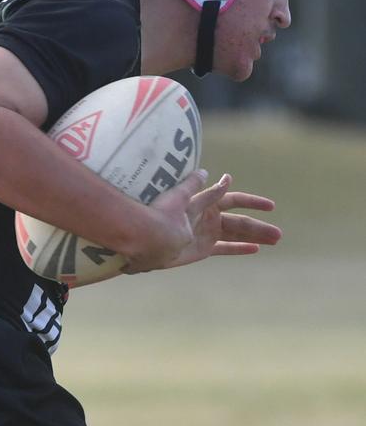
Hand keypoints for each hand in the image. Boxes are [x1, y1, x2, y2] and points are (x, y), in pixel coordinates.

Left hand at [163, 172, 281, 268]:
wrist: (145, 241)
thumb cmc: (160, 217)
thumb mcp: (182, 199)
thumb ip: (199, 187)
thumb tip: (221, 176)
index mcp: (205, 203)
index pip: (233, 200)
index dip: (251, 202)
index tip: (271, 206)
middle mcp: (208, 217)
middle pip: (239, 221)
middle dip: (258, 227)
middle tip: (279, 234)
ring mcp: (206, 233)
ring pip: (236, 235)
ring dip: (255, 237)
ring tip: (275, 241)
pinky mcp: (202, 249)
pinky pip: (225, 248)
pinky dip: (239, 248)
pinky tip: (255, 249)